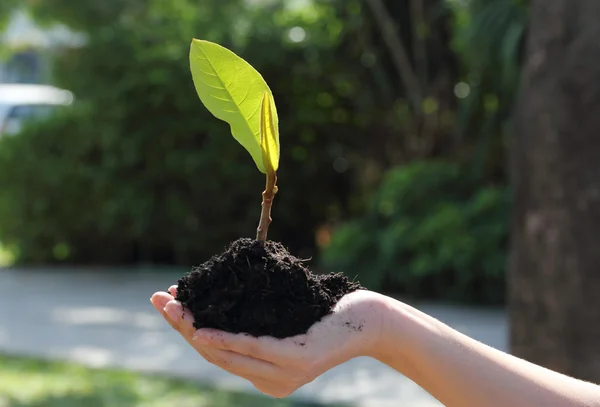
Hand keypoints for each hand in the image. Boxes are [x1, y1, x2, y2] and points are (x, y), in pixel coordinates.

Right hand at [151, 288, 386, 397]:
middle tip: (158, 301)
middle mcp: (271, 381)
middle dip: (182, 327)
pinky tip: (205, 330)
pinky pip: (255, 348)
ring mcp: (284, 374)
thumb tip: (224, 297)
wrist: (371, 322)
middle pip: (215, 354)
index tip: (169, 306)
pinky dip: (227, 339)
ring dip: (195, 331)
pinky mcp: (298, 360)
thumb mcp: (286, 320)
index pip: (218, 354)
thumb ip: (258, 322)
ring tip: (173, 310)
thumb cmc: (327, 315)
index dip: (188, 330)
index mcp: (265, 375)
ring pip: (229, 354)